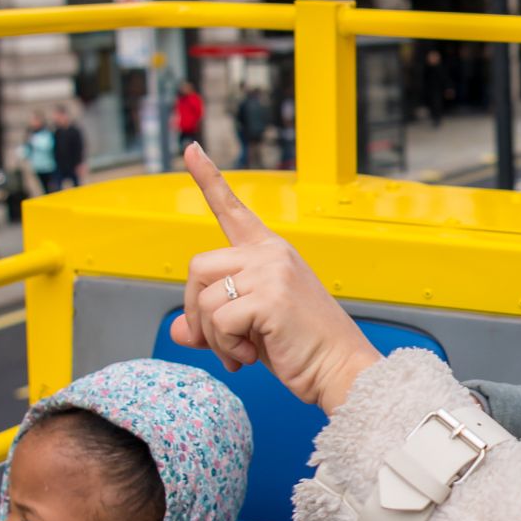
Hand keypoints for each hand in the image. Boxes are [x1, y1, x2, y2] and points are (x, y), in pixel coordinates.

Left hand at [168, 143, 381, 410]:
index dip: (208, 179)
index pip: (233, 210)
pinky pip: (219, 321)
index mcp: (270, 252)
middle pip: (198, 267)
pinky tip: (251, 357)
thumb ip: (214, 324)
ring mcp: (272, 272)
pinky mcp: (270, 297)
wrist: (342, 370)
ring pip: (206, 298)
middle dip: (197, 310)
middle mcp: (270, 254)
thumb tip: (178, 330)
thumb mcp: (251, 330)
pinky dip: (227, 348)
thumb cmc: (304, 350)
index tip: (191, 149)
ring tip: (243, 354)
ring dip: (214, 337)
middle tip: (220, 342)